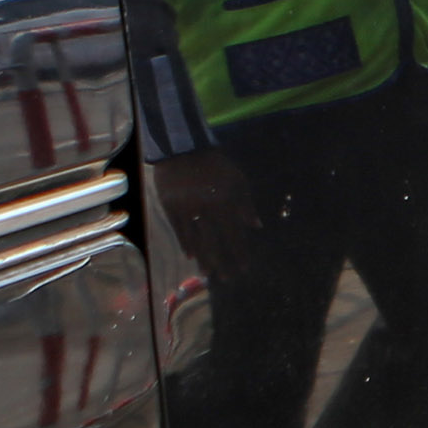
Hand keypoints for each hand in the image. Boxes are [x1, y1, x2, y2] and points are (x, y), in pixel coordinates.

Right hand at [150, 145, 258, 278]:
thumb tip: (257, 227)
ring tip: (209, 275)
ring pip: (196, 239)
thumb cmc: (215, 165)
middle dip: (223, 262)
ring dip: (204, 259)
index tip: (245, 267)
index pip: (234, 234)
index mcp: (224, 201)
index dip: (240, 252)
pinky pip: (180, 230)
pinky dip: (186, 244)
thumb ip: (247, 204)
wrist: (182, 148)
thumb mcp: (237, 180)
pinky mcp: (170, 206)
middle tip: (228, 279)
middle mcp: (205, 208)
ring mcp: (186, 208)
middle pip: (215, 242)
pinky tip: (192, 256)